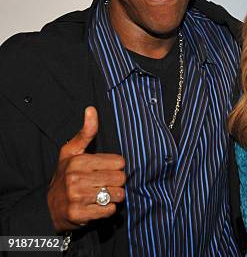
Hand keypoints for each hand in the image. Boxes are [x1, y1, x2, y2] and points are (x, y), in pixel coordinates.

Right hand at [47, 106, 125, 231]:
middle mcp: (76, 178)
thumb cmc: (65, 175)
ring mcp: (77, 197)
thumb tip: (91, 109)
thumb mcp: (72, 152)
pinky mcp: (80, 214)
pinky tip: (97, 205)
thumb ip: (86, 132)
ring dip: (113, 196)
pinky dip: (107, 209)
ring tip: (102, 194)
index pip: (120, 162)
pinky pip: (109, 210)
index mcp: (79, 161)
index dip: (116, 167)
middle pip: (121, 179)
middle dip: (117, 182)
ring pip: (118, 194)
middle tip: (105, 184)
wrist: (48, 206)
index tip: (106, 170)